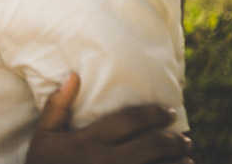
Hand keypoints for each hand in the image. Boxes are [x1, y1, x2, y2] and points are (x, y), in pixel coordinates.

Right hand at [23, 73, 192, 163]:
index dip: (154, 114)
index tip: (170, 112)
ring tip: (187, 161)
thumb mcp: (43, 136)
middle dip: (173, 142)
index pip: (129, 120)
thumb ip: (58, 106)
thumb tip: (73, 76)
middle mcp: (104, 161)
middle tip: (186, 140)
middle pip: (149, 147)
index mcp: (87, 141)